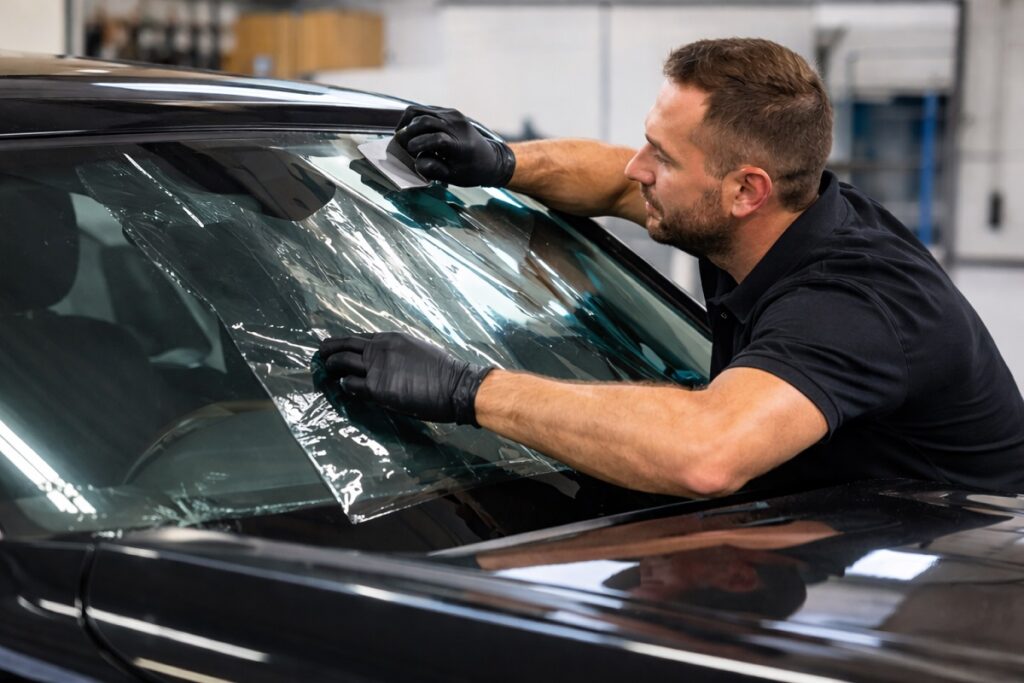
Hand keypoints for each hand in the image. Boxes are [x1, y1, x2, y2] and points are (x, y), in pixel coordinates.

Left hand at [318, 332, 492, 425]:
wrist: (455, 385)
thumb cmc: (443, 371)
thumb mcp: (418, 350)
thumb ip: (398, 354)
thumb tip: (389, 362)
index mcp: (391, 338)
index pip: (358, 338)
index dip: (344, 342)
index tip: (334, 346)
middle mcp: (379, 348)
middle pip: (343, 345)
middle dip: (328, 349)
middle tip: (320, 354)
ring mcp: (376, 367)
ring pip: (341, 363)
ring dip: (330, 366)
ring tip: (325, 370)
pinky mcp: (376, 388)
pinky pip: (350, 385)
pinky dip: (344, 385)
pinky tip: (343, 387)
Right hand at [394, 105, 515, 186]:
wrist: (491, 159)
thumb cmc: (471, 171)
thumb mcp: (453, 177)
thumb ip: (434, 170)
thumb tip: (416, 162)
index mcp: (459, 145)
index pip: (436, 139)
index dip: (418, 145)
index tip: (411, 154)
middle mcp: (456, 125)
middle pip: (423, 120)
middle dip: (407, 133)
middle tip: (401, 146)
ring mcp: (452, 115)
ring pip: (419, 111)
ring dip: (406, 123)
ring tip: (402, 137)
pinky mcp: (449, 111)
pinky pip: (424, 110)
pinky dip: (413, 120)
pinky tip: (410, 131)